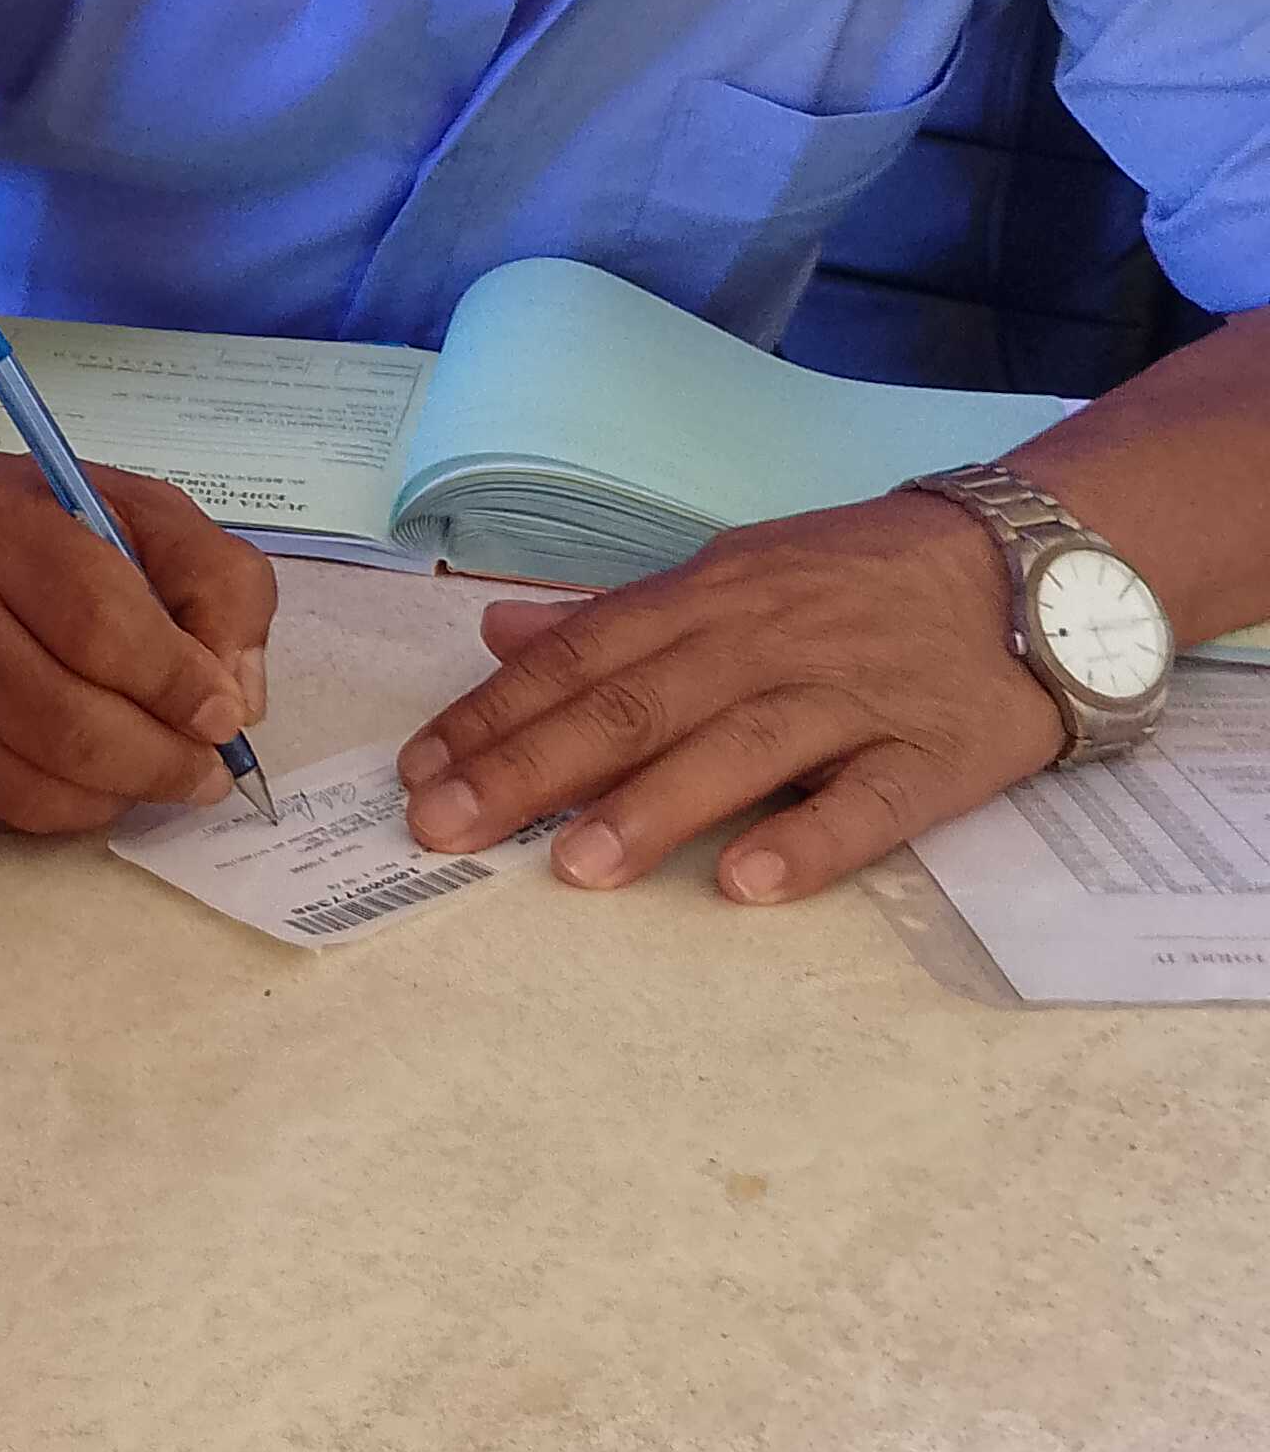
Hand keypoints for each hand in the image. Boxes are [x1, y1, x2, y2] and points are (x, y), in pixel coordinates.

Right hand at [0, 457, 277, 838]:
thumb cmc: (38, 524)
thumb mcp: (142, 511)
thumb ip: (217, 584)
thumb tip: (235, 697)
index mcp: (0, 522)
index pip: (96, 621)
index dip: (173, 683)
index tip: (224, 715)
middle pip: (63, 720)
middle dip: (158, 761)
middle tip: (207, 772)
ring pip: (28, 781)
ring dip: (118, 796)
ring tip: (160, 776)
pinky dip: (66, 811)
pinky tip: (95, 780)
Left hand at [396, 492, 1061, 903]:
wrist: (1035, 567)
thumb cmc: (859, 581)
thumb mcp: (734, 574)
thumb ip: (617, 615)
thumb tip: (498, 632)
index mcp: (711, 595)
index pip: (581, 655)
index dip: (495, 713)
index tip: (418, 769)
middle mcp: (767, 639)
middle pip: (635, 703)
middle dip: (530, 767)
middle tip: (445, 825)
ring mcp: (851, 697)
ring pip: (737, 749)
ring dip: (651, 808)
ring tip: (570, 865)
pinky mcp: (933, 755)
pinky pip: (866, 803)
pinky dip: (807, 841)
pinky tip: (746, 884)